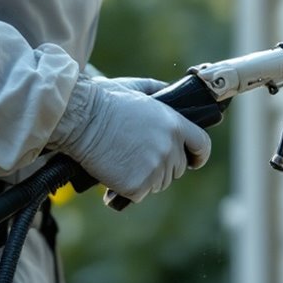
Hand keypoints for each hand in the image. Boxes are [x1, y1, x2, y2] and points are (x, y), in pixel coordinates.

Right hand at [49, 76, 210, 202]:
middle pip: (177, 168)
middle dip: (162, 165)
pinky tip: (115, 174)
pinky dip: (128, 189)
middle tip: (138, 156)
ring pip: (159, 183)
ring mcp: (155, 168)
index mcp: (175, 125)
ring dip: (145, 178)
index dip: (198, 156)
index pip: (202, 146)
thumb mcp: (138, 88)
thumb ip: (160, 92)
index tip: (193, 161)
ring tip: (124, 161)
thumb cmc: (105, 101)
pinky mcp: (138, 185)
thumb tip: (169, 93)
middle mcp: (170, 148)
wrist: (79, 119)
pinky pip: (139, 194)